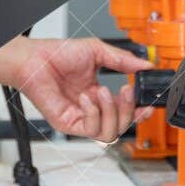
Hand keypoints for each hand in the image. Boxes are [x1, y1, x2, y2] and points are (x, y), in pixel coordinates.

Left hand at [0, 37, 154, 141]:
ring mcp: (80, 118)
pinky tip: (86, 98)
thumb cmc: (58, 54)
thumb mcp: (98, 52)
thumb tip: (146, 65)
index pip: (125, 113)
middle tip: (128, 91)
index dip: (139, 113)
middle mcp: (91, 110)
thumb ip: (123, 60)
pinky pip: (91, 129)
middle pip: (121, 127)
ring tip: (103, 92)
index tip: (149, 105)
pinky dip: (94, 113)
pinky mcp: (68, 124)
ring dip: (112, 113)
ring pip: (109, 133)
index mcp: (99, 96)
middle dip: (129, 111)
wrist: (35, 58)